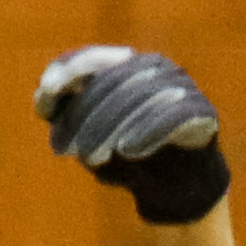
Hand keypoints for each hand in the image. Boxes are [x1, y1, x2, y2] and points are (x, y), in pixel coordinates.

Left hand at [35, 46, 229, 224]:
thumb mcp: (85, 134)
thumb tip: (43, 99)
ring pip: (141, 95)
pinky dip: (147, 132)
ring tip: (91, 158)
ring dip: (111, 127)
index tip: (45, 96)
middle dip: (85, 116)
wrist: (173, 187)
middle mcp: (155, 66)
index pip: (92, 58)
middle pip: (113, 81)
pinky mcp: (203, 111)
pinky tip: (128, 151)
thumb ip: (63, 114)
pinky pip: (173, 115)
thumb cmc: (123, 154)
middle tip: (66, 151)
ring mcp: (181, 86)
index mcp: (126, 63)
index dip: (68, 71)